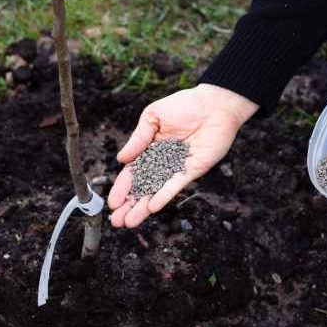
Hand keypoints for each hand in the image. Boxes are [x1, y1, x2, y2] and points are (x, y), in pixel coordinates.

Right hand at [108, 84, 257, 227]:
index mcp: (149, 149)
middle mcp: (162, 162)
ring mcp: (176, 168)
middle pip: (142, 188)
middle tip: (117, 222)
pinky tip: (153, 207)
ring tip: (129, 223)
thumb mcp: (153, 117)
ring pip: (156, 191)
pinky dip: (164, 196)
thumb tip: (121, 159)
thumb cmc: (183, 105)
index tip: (112, 202)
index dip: (122, 188)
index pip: (132, 173)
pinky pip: (175, 185)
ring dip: (143, 208)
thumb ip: (138, 139)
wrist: (214, 104)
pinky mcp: (192, 170)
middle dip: (129, 205)